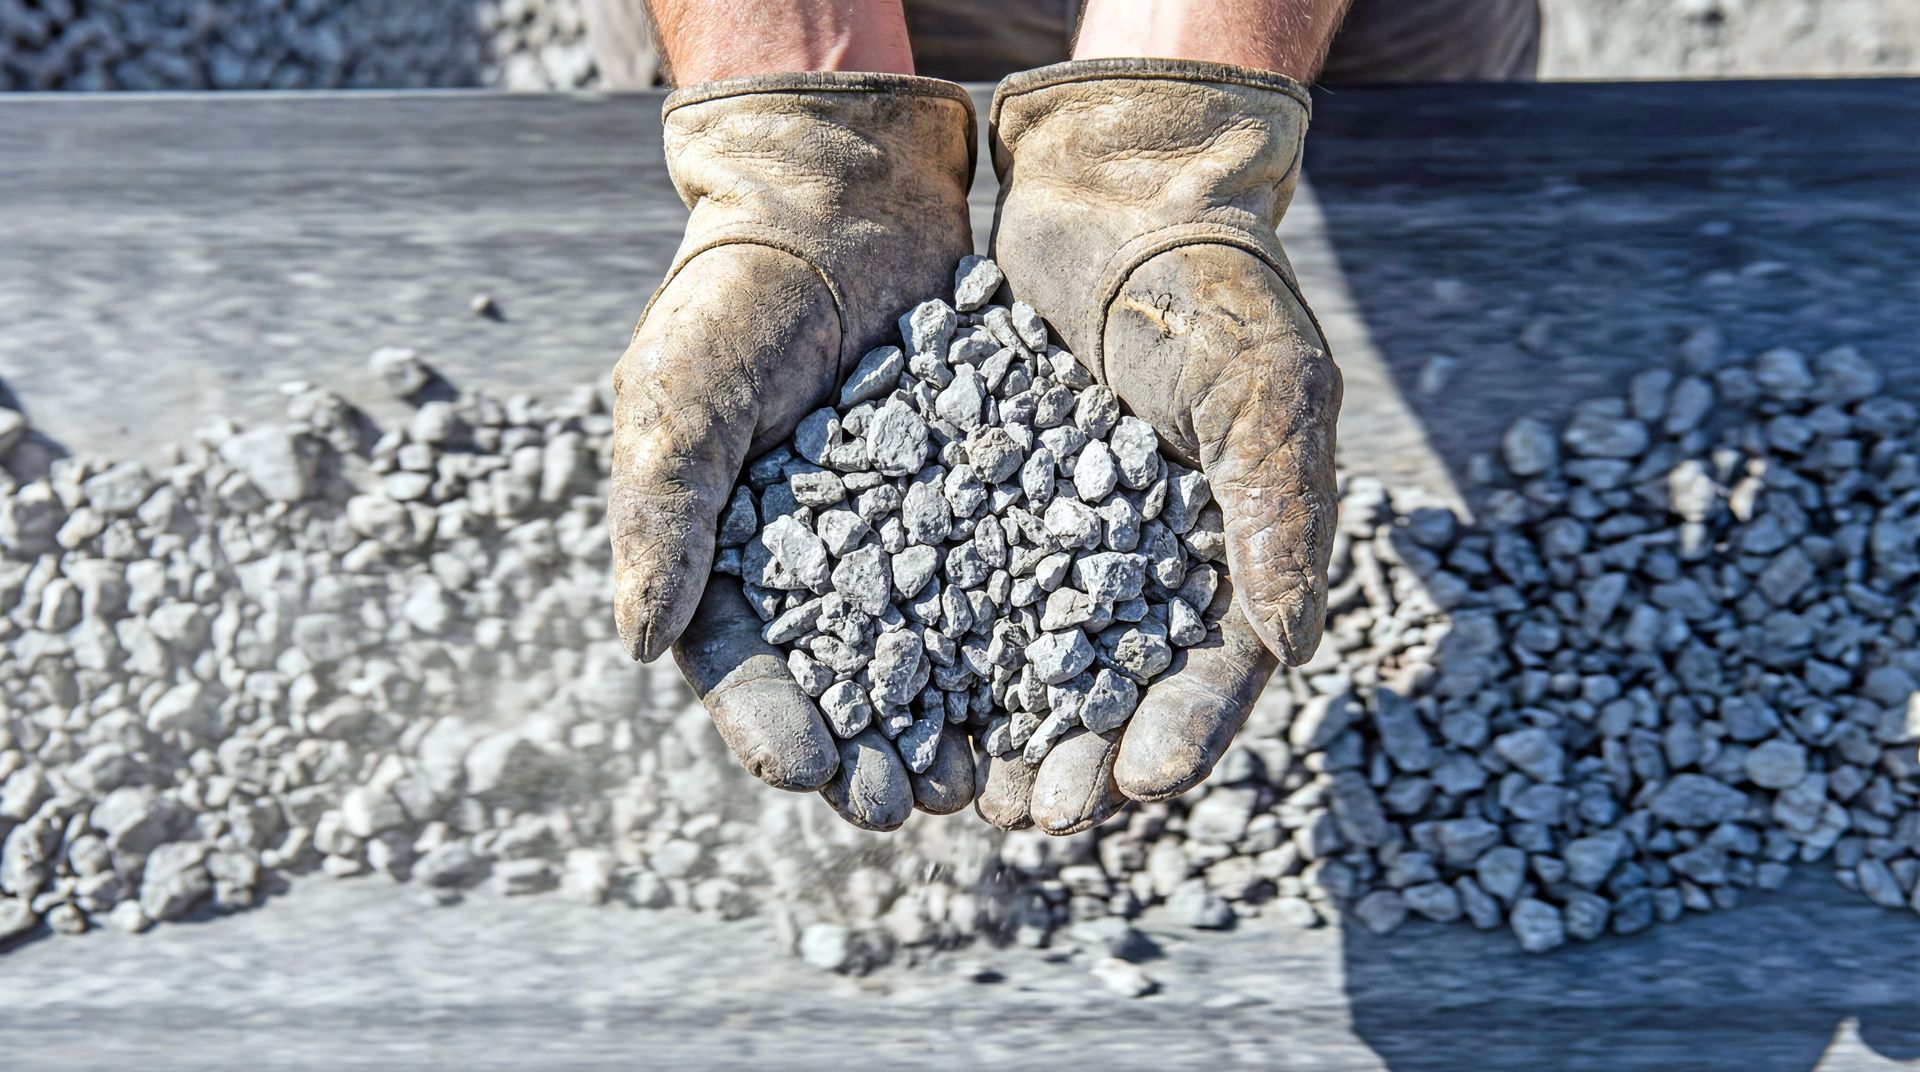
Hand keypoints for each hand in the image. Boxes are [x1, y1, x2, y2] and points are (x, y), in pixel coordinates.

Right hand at [609, 73, 978, 829]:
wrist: (842, 197)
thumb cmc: (736, 295)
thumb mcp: (678, 393)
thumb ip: (662, 514)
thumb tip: (640, 646)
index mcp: (731, 555)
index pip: (743, 661)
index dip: (770, 720)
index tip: (805, 771)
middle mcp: (824, 563)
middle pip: (845, 680)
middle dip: (873, 749)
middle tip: (906, 807)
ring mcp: (909, 534)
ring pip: (933, 651)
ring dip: (953, 721)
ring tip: (981, 780)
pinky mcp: (985, 497)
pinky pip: (1008, 578)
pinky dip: (1026, 636)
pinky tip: (1056, 685)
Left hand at [975, 59, 1341, 833]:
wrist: (1115, 191)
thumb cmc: (1212, 287)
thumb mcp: (1265, 388)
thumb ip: (1276, 512)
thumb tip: (1290, 648)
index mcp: (1219, 557)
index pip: (1207, 670)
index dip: (1178, 732)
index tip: (1136, 786)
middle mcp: (1126, 565)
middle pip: (1099, 690)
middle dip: (1066, 757)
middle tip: (1022, 812)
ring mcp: (1042, 536)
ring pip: (1009, 656)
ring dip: (980, 726)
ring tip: (942, 785)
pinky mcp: (965, 497)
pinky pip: (934, 580)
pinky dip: (910, 639)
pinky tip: (875, 689)